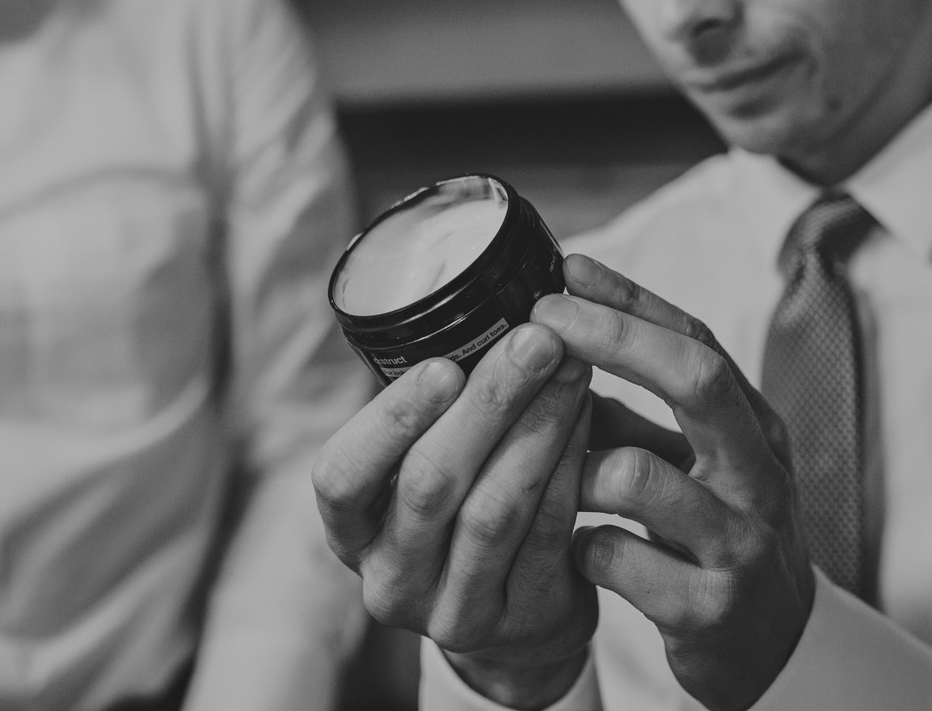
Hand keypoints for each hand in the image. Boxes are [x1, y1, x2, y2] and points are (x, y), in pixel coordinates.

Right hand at [311, 324, 596, 708]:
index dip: (390, 421)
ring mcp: (453, 612)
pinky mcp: (522, 623)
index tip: (442, 364)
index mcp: (351, 529)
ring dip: (539, 427)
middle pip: (428, 485)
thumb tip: (493, 308)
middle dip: (487, 403)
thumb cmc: (469, 513)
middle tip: (537, 339)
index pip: (339, 477)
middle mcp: (389, 577)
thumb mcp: (429, 473)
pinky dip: (573, 467)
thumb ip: (439, 415)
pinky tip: (592, 416)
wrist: (523, 623)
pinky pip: (550, 534)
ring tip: (573, 365)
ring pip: (494, 510)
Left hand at [532, 254, 815, 710]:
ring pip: (636, 476)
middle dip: (612, 337)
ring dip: (577, 470)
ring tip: (559, 482)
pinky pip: (615, 557)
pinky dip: (582, 548)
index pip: (696, 341)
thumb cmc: (719, 535)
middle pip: (694, 378)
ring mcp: (740, 542)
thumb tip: (556, 346)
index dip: (631, 300)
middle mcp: (759, 473)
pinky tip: (581, 552)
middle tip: (543, 320)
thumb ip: (635, 415)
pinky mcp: (709, 609)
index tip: (567, 269)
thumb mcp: (696, 466)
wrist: (772, 647)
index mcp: (755, 427)